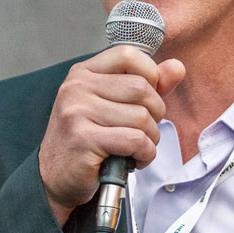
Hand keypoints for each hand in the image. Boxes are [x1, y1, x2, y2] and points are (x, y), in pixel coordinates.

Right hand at [38, 46, 184, 224]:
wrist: (56, 177)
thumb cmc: (88, 140)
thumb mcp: (114, 106)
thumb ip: (147, 85)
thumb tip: (177, 67)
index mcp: (83, 73)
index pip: (128, 55)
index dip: (150, 75)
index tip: (147, 99)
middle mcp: (76, 88)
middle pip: (141, 88)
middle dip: (156, 114)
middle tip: (145, 131)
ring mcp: (77, 113)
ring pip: (141, 117)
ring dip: (151, 139)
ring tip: (138, 148)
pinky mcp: (83, 140)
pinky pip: (135, 140)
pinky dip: (145, 154)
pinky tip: (135, 160)